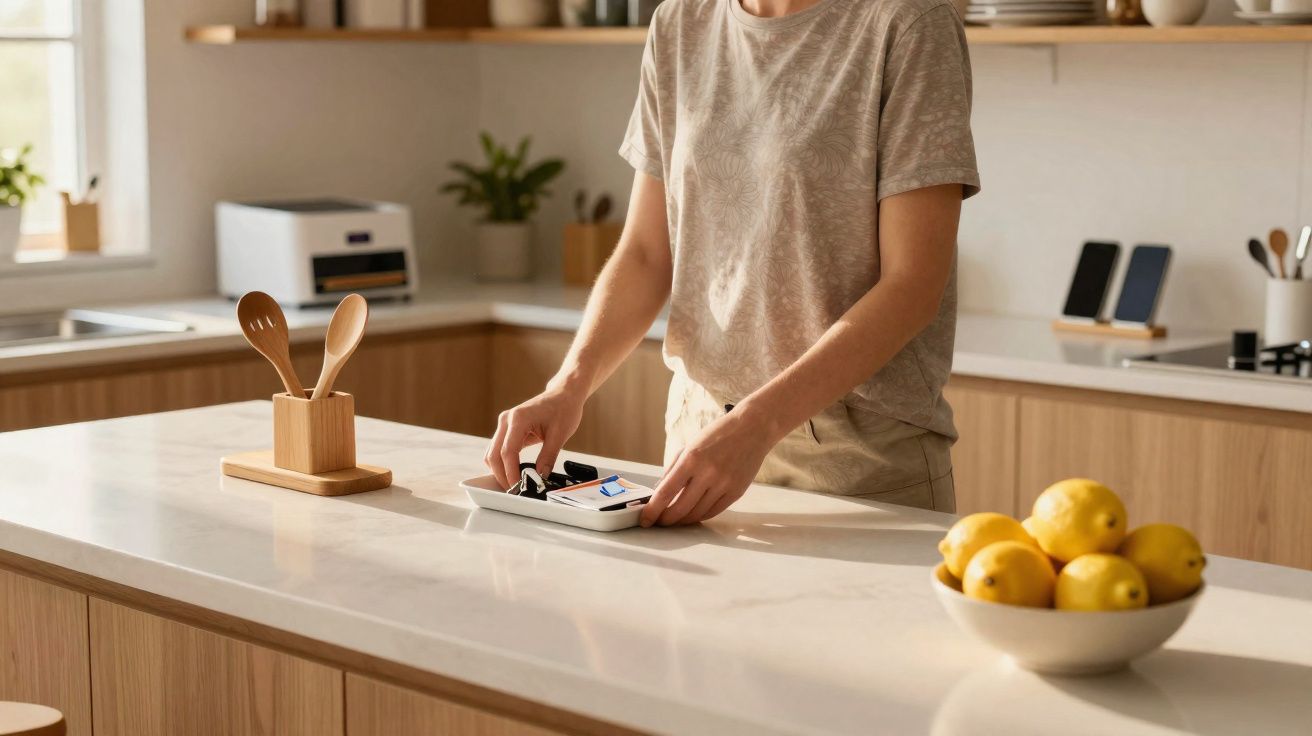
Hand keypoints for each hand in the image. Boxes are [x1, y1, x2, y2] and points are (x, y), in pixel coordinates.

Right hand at [485, 387, 585, 489]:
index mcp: (519, 418)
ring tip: (514, 484)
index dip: (510, 473)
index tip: (517, 487)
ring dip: (499, 470)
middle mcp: (506, 420)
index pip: (508, 452)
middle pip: (493, 454)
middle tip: (514, 490)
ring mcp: (504, 423)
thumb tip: (539, 477)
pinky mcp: (507, 428)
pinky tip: (513, 472)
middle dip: (501, 475)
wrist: (564, 395)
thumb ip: (548, 457)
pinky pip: (498, 449)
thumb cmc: (563, 409)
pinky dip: (502, 462)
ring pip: (492, 453)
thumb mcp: (560, 435)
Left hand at [641, 407, 774, 526]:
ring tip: (674, 519)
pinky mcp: (736, 492)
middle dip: (666, 519)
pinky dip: (700, 516)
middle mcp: (708, 473)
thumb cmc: (718, 434)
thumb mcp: (690, 446)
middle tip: (659, 522)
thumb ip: (673, 469)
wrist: (752, 428)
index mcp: (692, 458)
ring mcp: (724, 484)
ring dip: (682, 520)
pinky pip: (713, 512)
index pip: (666, 492)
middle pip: (680, 508)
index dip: (653, 510)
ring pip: (697, 514)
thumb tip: (659, 492)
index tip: (645, 519)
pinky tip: (692, 514)